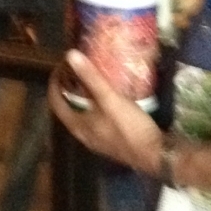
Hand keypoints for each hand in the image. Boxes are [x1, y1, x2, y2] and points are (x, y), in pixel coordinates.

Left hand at [47, 49, 163, 176]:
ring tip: (91, 79)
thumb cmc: (129, 127)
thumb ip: (91, 78)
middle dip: (69, 88)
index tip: (61, 66)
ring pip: (83, 114)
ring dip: (83, 97)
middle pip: (68, 108)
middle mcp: (83, 134)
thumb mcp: (110, 99)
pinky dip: (97, 105)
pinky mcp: (112, 139)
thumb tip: (70, 55)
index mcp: (77, 125)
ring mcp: (98, 139)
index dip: (55, 82)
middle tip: (76, 70)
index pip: (55, 101)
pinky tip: (109, 97)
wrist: (155, 154)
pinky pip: (97, 119)